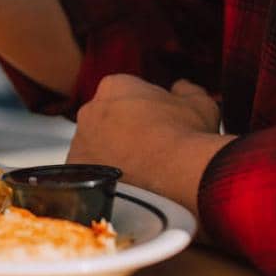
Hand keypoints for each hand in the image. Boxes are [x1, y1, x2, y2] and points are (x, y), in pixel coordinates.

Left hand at [68, 74, 233, 216]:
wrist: (178, 174)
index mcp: (115, 86)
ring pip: (95, 149)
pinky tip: (127, 190)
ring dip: (112, 158)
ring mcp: (79, 142)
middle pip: (105, 121)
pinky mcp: (76, 174)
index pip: (124, 94)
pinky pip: (89, 176)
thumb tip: (181, 87)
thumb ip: (187, 90)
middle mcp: (89, 110)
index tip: (158, 127)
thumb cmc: (189, 135)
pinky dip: (104, 181)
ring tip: (140, 175)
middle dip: (123, 133)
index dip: (144, 112)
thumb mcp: (199, 104)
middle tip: (149, 152)